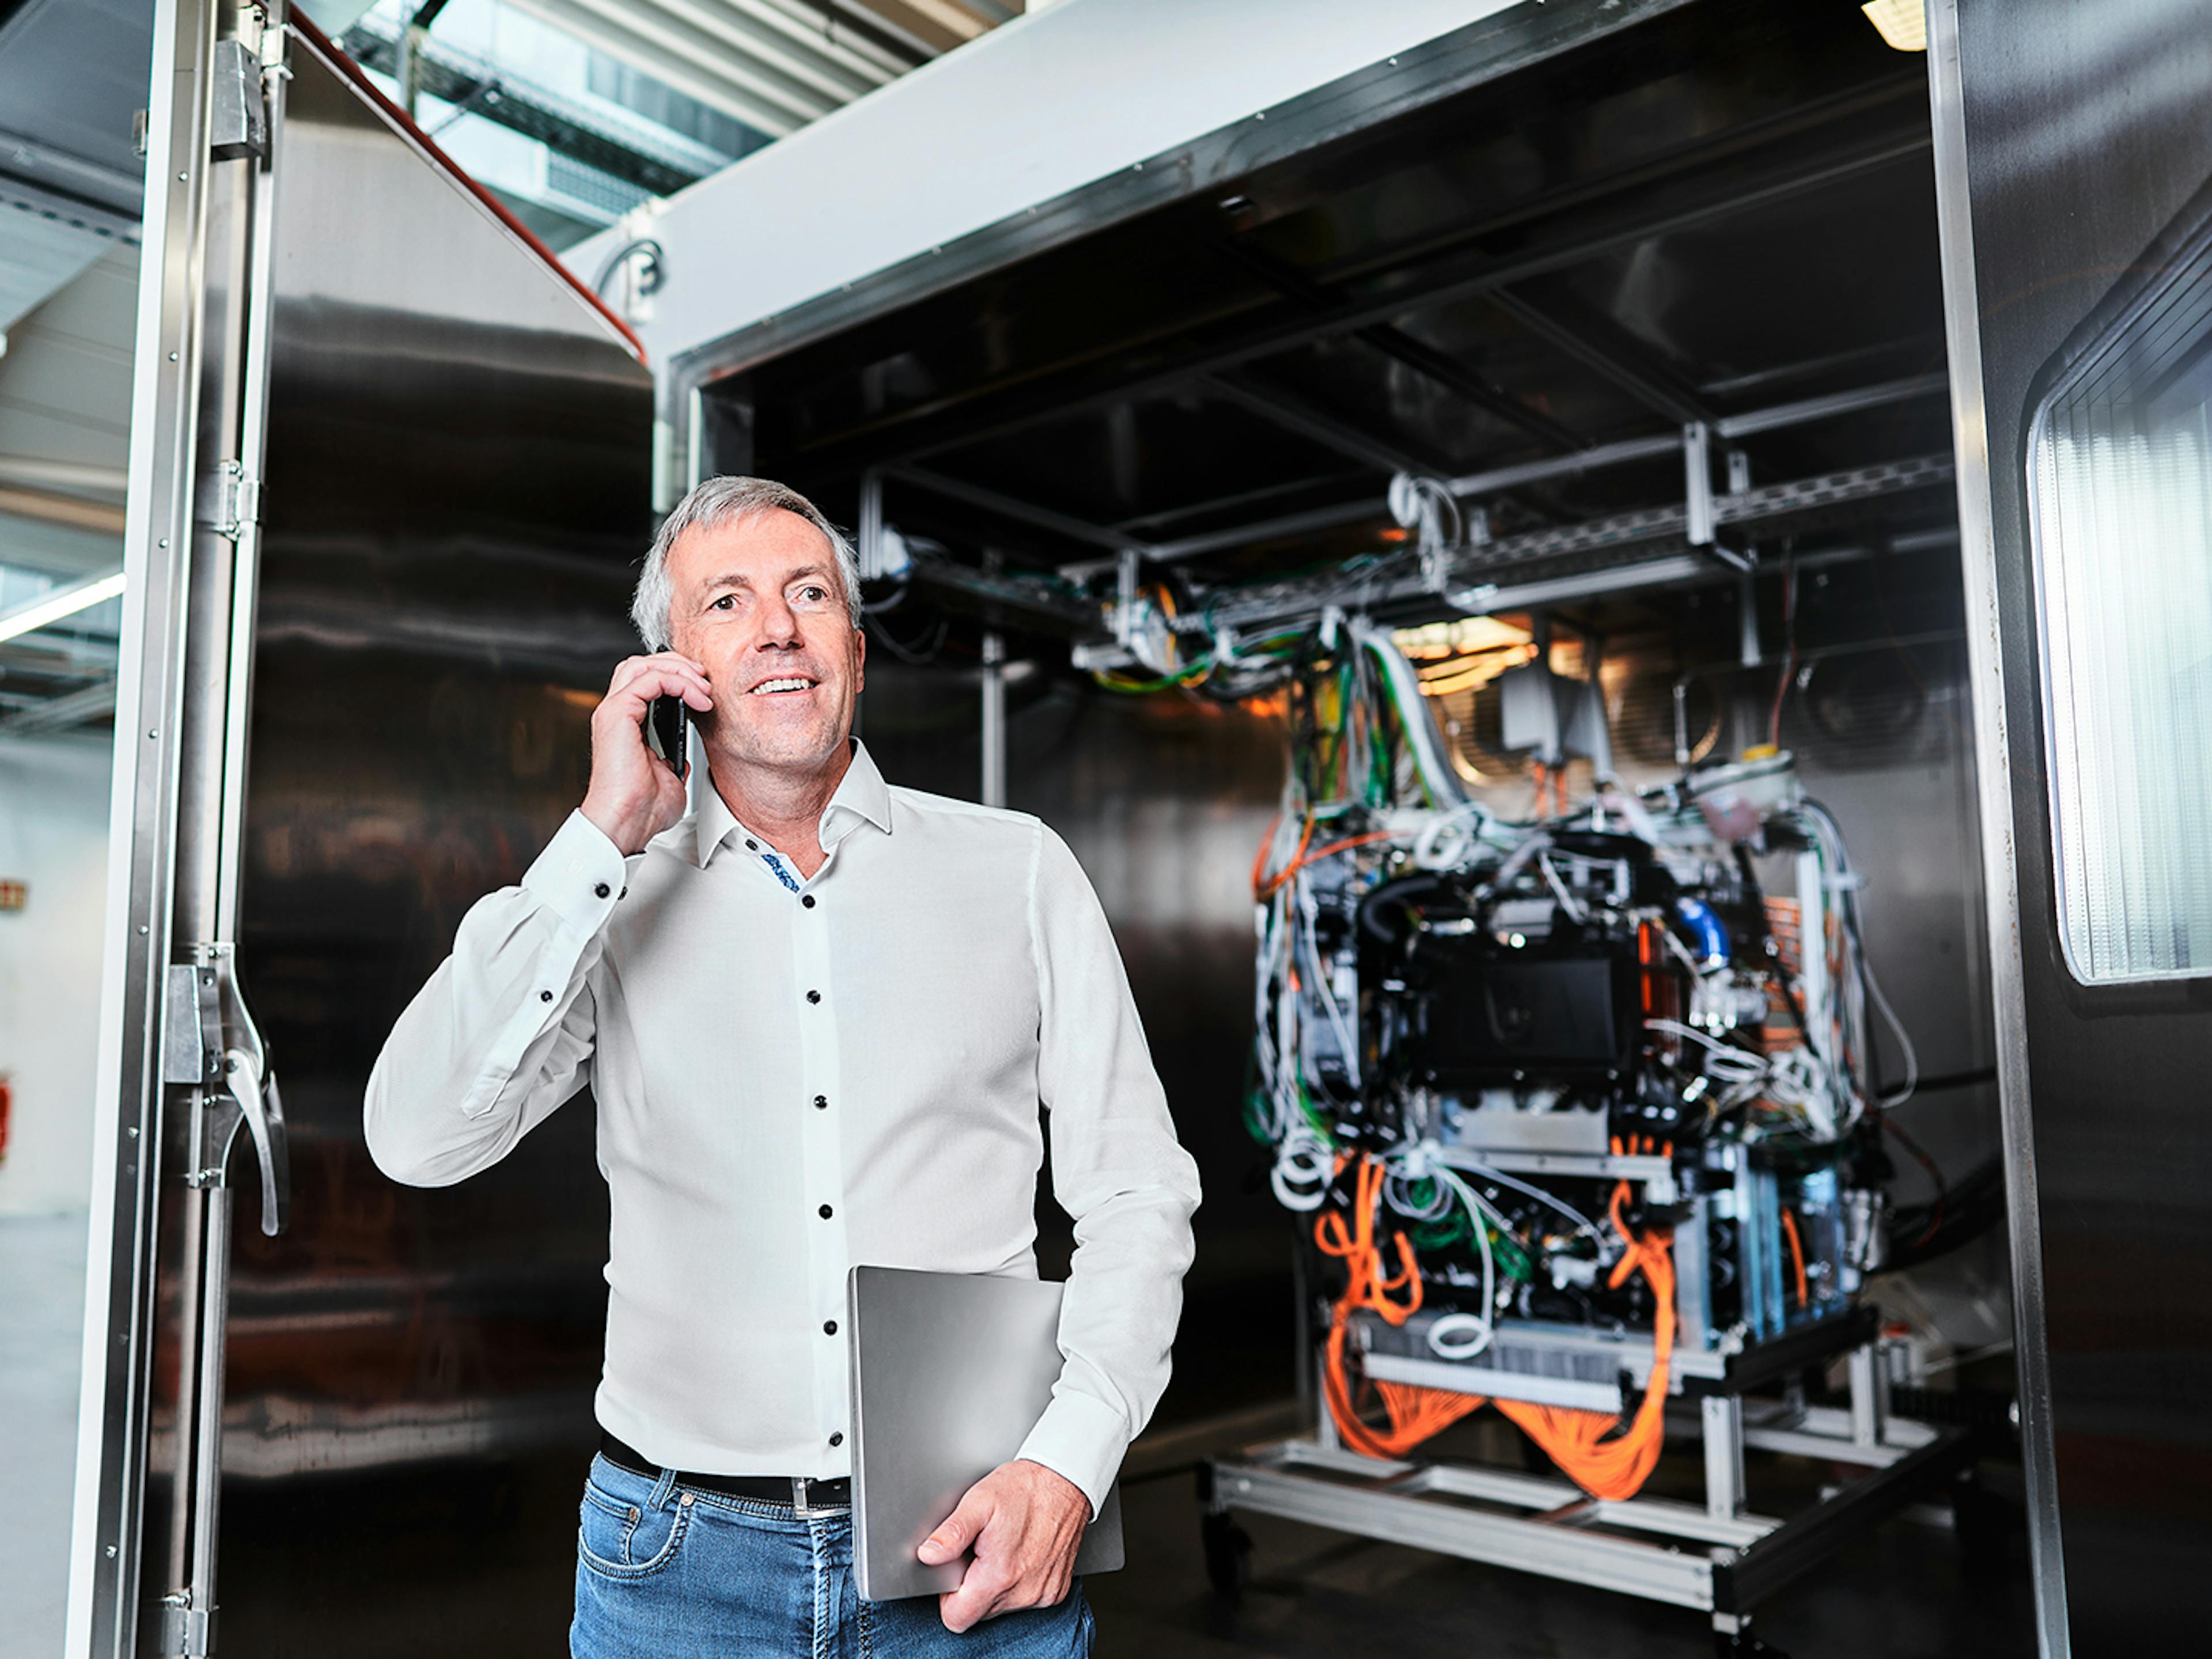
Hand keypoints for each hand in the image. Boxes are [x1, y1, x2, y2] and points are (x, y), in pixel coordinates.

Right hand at [580, 653, 712, 854]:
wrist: (627, 823)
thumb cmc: (641, 809)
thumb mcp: (669, 777)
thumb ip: (674, 759)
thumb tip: (685, 755)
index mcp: (626, 725)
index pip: (645, 681)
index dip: (676, 676)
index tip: (704, 690)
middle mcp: (616, 714)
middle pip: (642, 664)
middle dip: (678, 664)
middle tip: (705, 680)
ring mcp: (613, 711)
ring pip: (643, 664)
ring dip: (679, 670)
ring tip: (703, 688)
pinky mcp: (616, 713)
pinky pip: (649, 679)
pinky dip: (677, 682)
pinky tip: (696, 699)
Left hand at [917, 1459, 1089, 1632]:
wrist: (1065, 1479)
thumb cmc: (1024, 1488)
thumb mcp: (979, 1501)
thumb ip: (951, 1533)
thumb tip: (928, 1555)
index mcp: (999, 1576)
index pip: (957, 1618)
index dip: (948, 1596)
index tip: (957, 1570)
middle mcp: (1024, 1592)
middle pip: (979, 1613)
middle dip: (973, 1587)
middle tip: (981, 1550)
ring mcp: (1043, 1594)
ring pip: (1001, 1607)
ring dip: (996, 1584)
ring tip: (1002, 1548)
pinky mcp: (1056, 1592)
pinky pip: (1025, 1600)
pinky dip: (1018, 1583)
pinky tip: (1021, 1554)